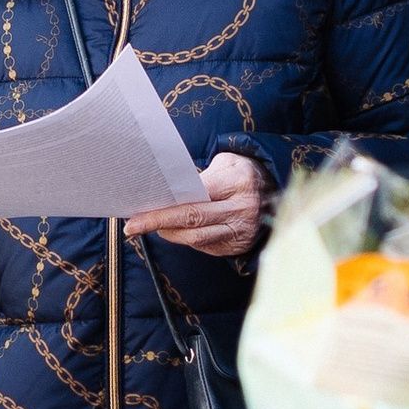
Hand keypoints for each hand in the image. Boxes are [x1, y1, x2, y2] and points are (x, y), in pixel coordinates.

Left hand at [124, 149, 268, 257]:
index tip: (140, 209)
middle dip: (158, 223)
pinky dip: (184, 239)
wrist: (276, 191)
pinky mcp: (237, 246)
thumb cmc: (243, 172)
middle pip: (192, 220)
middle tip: (132, 226)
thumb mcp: (226, 162)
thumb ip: (199, 175)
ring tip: (149, 226)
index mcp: (238, 182)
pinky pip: (204, 246)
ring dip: (169, 233)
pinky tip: (171, 230)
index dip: (166, 205)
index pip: (195, 197)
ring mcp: (240, 231)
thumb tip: (167, 190)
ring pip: (196, 238)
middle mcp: (241, 209)